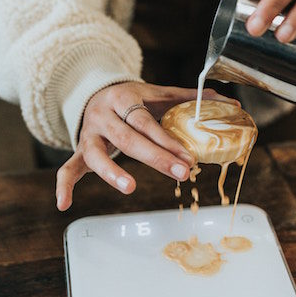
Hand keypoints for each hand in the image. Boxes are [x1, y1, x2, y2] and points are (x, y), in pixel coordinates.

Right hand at [56, 81, 230, 210]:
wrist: (96, 92)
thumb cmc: (134, 98)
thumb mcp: (158, 93)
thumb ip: (191, 98)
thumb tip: (232, 102)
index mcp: (125, 99)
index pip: (147, 122)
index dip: (168, 141)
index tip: (191, 158)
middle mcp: (105, 116)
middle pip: (128, 139)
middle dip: (156, 158)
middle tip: (182, 174)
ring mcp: (89, 134)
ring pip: (96, 154)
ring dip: (112, 172)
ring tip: (131, 188)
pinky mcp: (79, 150)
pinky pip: (68, 167)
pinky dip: (64, 185)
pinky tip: (64, 205)